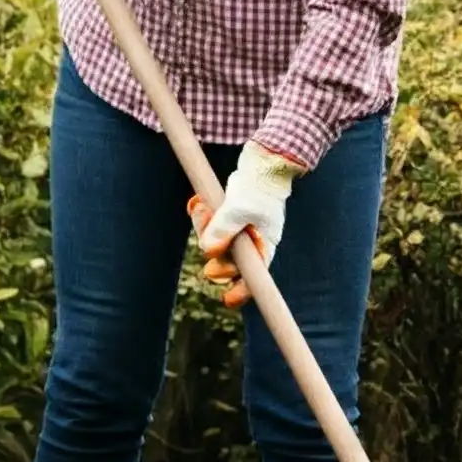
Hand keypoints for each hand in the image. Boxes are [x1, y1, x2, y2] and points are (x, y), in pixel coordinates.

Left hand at [188, 143, 303, 306]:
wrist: (264, 160)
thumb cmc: (257, 186)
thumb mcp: (238, 208)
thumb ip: (223, 228)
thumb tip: (207, 251)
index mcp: (264, 244)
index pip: (254, 275)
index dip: (242, 290)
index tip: (228, 300)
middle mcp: (253, 240)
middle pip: (228, 258)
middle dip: (212, 249)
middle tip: (203, 226)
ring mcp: (242, 228)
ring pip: (217, 239)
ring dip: (204, 225)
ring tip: (201, 207)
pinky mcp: (231, 215)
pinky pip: (213, 224)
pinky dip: (203, 215)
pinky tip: (197, 203)